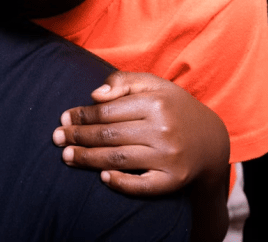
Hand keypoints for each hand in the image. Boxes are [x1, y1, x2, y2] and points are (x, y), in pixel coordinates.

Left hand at [52, 71, 229, 195]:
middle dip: (78, 137)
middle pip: (109, 135)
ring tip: (67, 156)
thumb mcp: (153, 84)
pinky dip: (120, 183)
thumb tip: (94, 96)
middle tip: (56, 138)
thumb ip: (123, 81)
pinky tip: (102, 178)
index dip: (82, 116)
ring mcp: (169, 157)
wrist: (211, 140)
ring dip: (88, 160)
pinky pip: (142, 185)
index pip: (107, 111)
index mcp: (155, 104)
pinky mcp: (173, 180)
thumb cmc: (173, 107)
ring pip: (118, 159)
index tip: (64, 118)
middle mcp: (163, 130)